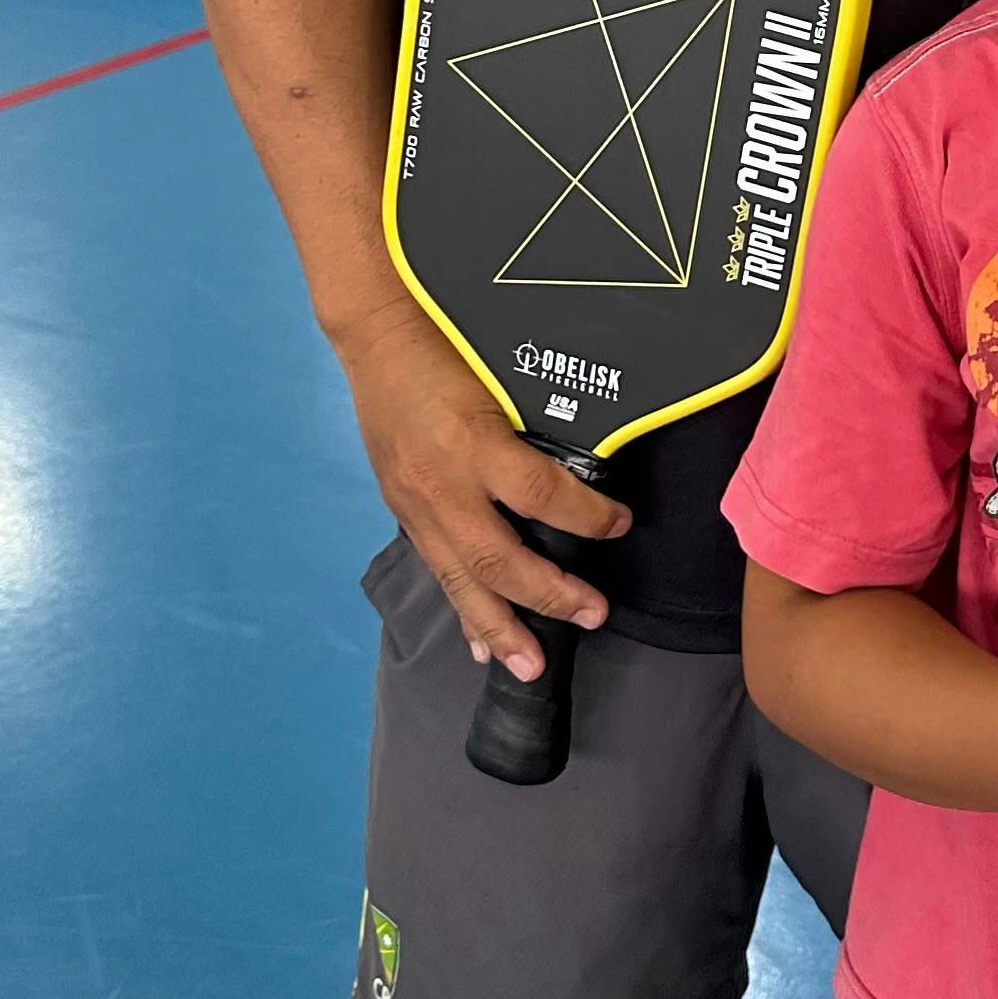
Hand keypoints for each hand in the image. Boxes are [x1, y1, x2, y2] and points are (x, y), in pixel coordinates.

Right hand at [331, 299, 628, 678]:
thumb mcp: (500, 375)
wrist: (377, 333)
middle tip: (593, 616)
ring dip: (500, 625)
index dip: (587, 516)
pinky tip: (481, 642)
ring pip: (462, 578)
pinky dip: (462, 608)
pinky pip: (437, 570)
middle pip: (499, 558)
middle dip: (548, 595)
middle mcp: (441, 484)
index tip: (620, 523)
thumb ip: (535, 423)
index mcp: (471, 441)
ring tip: (530, 665)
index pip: (540, 494)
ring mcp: (416, 504)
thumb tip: (588, 466)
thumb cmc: (448, 341)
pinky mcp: (403, 511)